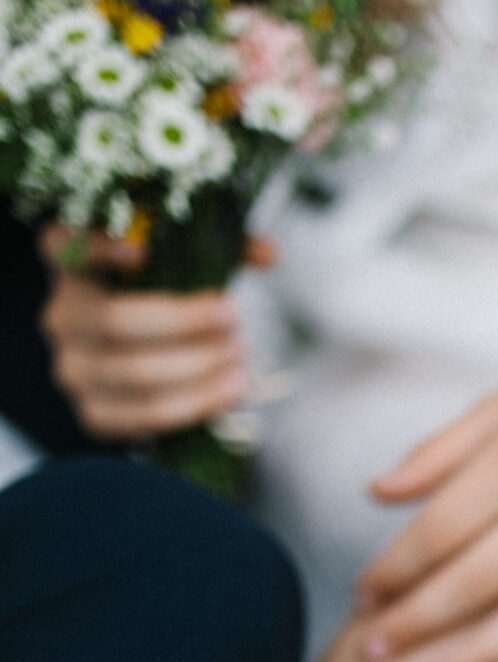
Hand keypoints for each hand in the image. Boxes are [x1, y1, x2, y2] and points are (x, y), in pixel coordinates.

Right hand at [39, 226, 274, 438]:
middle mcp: (62, 316)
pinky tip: (229, 392)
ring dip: (198, 368)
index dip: (97, 248)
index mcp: (73, 266)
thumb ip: (221, 250)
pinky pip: (145, 415)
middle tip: (235, 318)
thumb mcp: (185, 266)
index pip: (64, 246)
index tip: (143, 250)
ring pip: (135, 374)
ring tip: (242, 358)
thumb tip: (271, 251)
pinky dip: (194, 404)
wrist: (144, 364)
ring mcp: (72, 368)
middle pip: (116, 320)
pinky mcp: (94, 413)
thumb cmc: (165, 301)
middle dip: (184, 321)